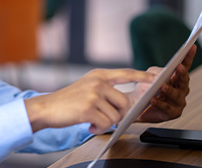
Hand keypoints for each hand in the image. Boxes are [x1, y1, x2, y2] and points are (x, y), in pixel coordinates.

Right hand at [25, 69, 155, 134]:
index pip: (125, 73)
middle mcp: (97, 82)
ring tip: (92, 120)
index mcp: (98, 75)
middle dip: (118, 114)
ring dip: (106, 123)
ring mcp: (93, 94)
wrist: (46, 108)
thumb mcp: (87, 88)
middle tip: (104, 118)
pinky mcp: (88, 108)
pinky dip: (99, 128)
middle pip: (124, 102)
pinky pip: (106, 123)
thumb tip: (126, 103)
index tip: (155, 77)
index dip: (142, 76)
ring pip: (116, 115)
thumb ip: (105, 90)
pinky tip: (89, 125)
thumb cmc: (67, 101)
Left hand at [135, 44, 195, 122]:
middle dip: (182, 73)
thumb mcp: (149, 75)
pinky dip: (160, 103)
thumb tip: (164, 74)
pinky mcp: (173, 113)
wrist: (135, 104)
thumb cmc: (145, 87)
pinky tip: (153, 99)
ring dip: (170, 90)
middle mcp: (181, 89)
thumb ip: (157, 72)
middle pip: (184, 80)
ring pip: (177, 95)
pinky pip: (167, 108)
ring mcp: (178, 102)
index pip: (184, 66)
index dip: (188, 57)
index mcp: (176, 78)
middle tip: (179, 67)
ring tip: (162, 86)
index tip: (191, 47)